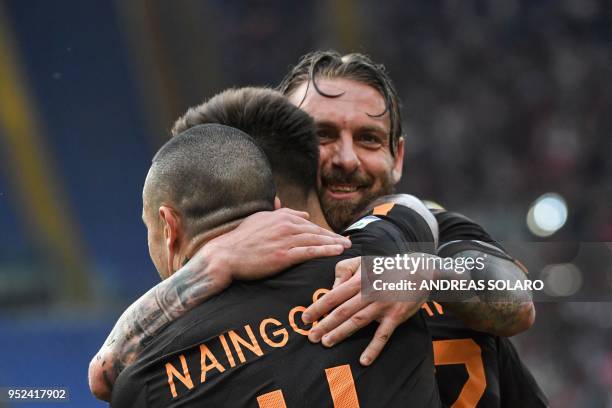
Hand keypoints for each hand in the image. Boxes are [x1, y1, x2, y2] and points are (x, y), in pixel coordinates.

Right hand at [201, 208, 350, 283]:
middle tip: (348, 241)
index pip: (308, 223)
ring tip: (347, 247)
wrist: (227, 255)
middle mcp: (286, 225)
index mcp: (281, 216)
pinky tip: (336, 252)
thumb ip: (281, 213)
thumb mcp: (261, 219)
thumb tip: (301, 213)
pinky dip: (325, 251)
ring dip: (334, 243)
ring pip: (316, 240)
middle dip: (334, 236)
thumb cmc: (242, 238)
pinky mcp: (284, 255)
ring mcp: (286, 240)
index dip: (323, 230)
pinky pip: (310, 251)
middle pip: (316, 231)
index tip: (335, 235)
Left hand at [302, 256, 430, 365]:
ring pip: (358, 321)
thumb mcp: (362, 261)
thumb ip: (343, 271)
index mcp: (359, 280)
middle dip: (325, 324)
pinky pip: (383, 335)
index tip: (305, 318)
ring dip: (341, 333)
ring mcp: (382, 306)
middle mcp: (369, 293)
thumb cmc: (383, 268)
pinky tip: (364, 360)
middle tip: (311, 336)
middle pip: (343, 310)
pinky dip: (374, 348)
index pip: (334, 295)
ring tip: (326, 343)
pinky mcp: (395, 317)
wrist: (417, 271)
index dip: (318, 307)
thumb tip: (331, 288)